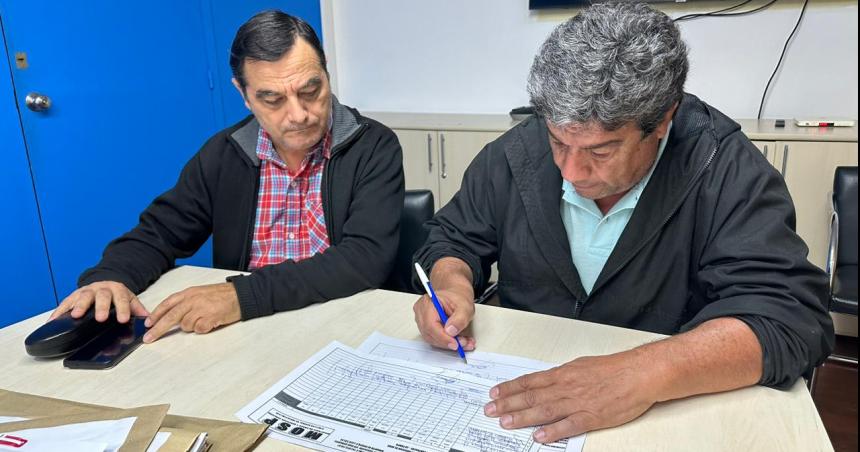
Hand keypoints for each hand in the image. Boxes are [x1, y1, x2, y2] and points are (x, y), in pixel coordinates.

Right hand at [50, 281, 148, 322]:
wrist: (104, 283)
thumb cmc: (117, 295)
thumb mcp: (130, 299)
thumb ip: (138, 309)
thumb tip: (148, 319)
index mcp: (118, 289)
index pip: (122, 299)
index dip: (123, 309)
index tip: (123, 320)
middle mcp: (102, 288)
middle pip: (102, 296)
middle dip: (101, 307)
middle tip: (100, 318)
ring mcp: (87, 291)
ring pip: (83, 296)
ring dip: (79, 306)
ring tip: (75, 316)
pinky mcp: (74, 295)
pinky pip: (66, 302)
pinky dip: (59, 311)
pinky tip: (53, 320)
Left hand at [143, 282, 240, 342]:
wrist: (241, 295)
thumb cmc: (222, 295)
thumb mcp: (200, 293)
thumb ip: (186, 302)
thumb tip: (172, 316)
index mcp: (189, 293)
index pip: (167, 303)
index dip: (156, 314)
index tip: (148, 324)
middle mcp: (193, 300)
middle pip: (170, 316)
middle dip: (158, 329)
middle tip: (149, 338)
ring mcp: (201, 309)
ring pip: (185, 325)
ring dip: (192, 326)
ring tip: (204, 319)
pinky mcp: (210, 318)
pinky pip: (199, 329)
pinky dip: (203, 329)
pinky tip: (211, 322)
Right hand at [412, 289, 476, 351]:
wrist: (455, 294)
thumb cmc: (458, 298)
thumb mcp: (465, 306)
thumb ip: (459, 319)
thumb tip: (451, 331)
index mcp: (428, 302)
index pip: (430, 325)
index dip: (442, 337)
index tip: (455, 344)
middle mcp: (421, 311)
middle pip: (430, 334)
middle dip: (448, 342)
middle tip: (463, 343)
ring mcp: (422, 320)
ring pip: (432, 339)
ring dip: (448, 344)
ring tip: (464, 341)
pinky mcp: (426, 327)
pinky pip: (434, 339)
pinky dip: (447, 342)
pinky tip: (458, 340)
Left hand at [483, 350, 657, 442]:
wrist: (639, 373)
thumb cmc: (614, 368)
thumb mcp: (582, 365)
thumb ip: (563, 375)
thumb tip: (547, 381)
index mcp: (564, 374)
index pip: (530, 381)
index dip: (510, 388)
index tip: (495, 393)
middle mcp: (566, 387)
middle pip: (531, 395)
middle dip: (508, 403)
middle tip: (490, 409)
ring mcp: (578, 402)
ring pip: (544, 409)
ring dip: (522, 416)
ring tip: (505, 422)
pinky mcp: (592, 416)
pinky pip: (569, 425)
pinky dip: (553, 431)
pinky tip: (539, 436)